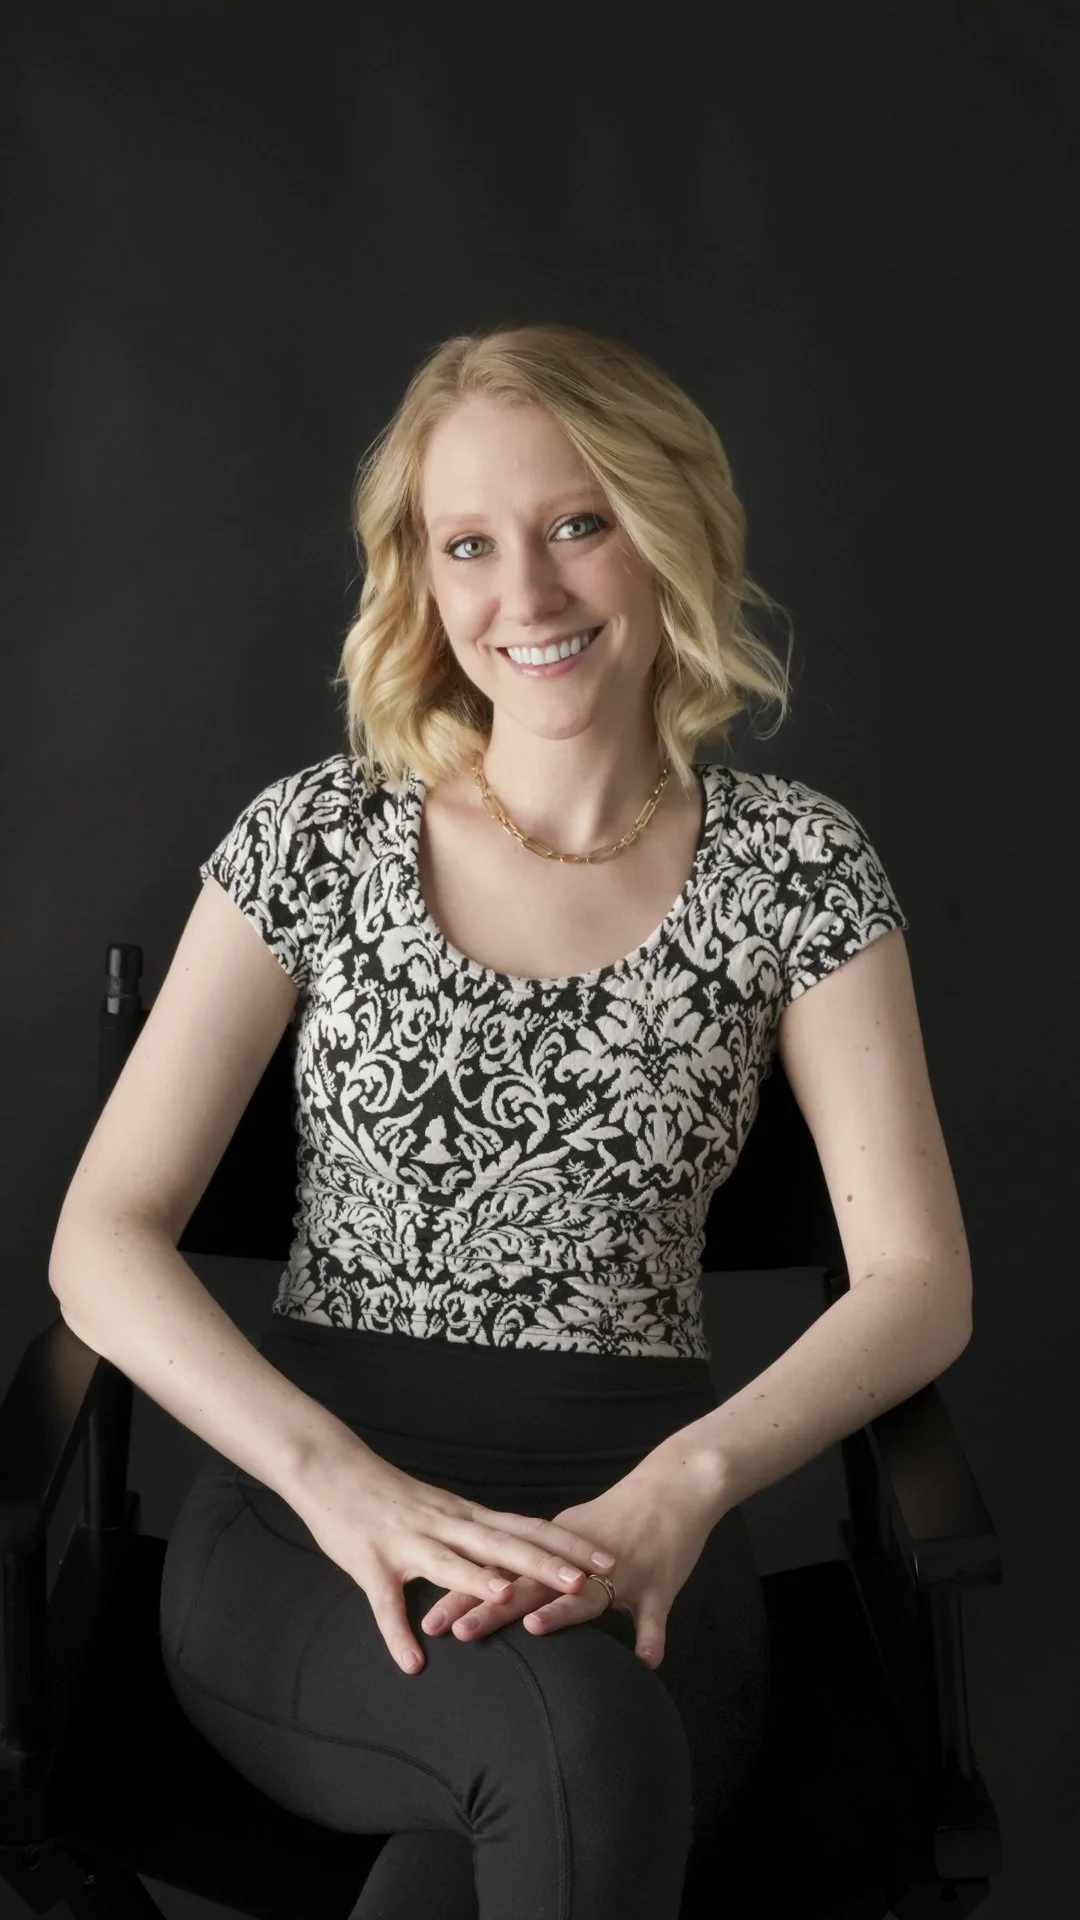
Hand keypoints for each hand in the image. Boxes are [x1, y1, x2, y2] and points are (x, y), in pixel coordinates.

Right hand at [288, 1438, 619, 1676]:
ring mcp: (407, 1543)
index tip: (608, 1557)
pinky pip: (385, 1604)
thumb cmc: (389, 1494)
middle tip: (589, 1578)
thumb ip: (474, 1535)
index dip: (569, 1544)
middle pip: (504, 1543)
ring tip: (512, 1601)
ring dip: (481, 1581)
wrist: (332, 1468)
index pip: (526, 1527)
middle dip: (547, 1562)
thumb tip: (513, 1563)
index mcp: (464, 1515)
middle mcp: (444, 1524)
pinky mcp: (371, 1563)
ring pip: (450, 1562)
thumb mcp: (442, 1511)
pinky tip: (413, 1663)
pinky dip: (397, 1633)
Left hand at [419, 1443, 725, 1668]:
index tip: (428, 1621)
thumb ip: (541, 1565)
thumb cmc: (623, 1515)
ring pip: (586, 1594)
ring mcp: (621, 1569)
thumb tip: (501, 1594)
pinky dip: (651, 1637)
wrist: (678, 1484)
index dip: (464, 1594)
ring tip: (533, 1629)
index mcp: (552, 1545)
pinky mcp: (659, 1581)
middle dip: (491, 1607)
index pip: (499, 1572)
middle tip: (455, 1632)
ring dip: (561, 1611)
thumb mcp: (575, 1534)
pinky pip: (655, 1616)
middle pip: (528, 1584)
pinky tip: (645, 1663)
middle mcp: (578, 1559)